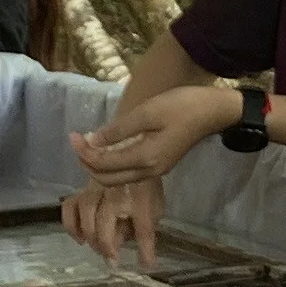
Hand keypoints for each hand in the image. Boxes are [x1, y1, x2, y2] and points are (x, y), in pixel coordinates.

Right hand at [59, 172, 162, 272]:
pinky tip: (80, 238)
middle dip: (107, 245)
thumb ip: (144, 224)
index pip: (143, 228)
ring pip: (85, 212)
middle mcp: (116, 193)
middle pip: (105, 221)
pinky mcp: (83, 189)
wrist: (130, 154)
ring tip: (97, 249)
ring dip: (90, 236)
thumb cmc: (144, 186)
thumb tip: (123, 242)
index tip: (145, 265)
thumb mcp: (154, 205)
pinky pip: (70, 206)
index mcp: (140, 198)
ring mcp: (96, 189)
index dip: (145, 250)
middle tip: (111, 260)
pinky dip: (71, 224)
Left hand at [74, 86, 237, 187]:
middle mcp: (149, 171)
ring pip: (118, 179)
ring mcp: (155, 170)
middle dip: (87, 163)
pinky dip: (112, 165)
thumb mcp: (148, 112)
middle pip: (107, 179)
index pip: (103, 164)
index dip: (84, 152)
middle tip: (76, 141)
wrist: (213, 112)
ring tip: (87, 145)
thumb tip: (92, 140)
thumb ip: (119, 129)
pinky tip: (108, 149)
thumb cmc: (182, 107)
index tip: (72, 135)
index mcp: (145, 158)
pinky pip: (128, 173)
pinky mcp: (159, 165)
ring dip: (99, 166)